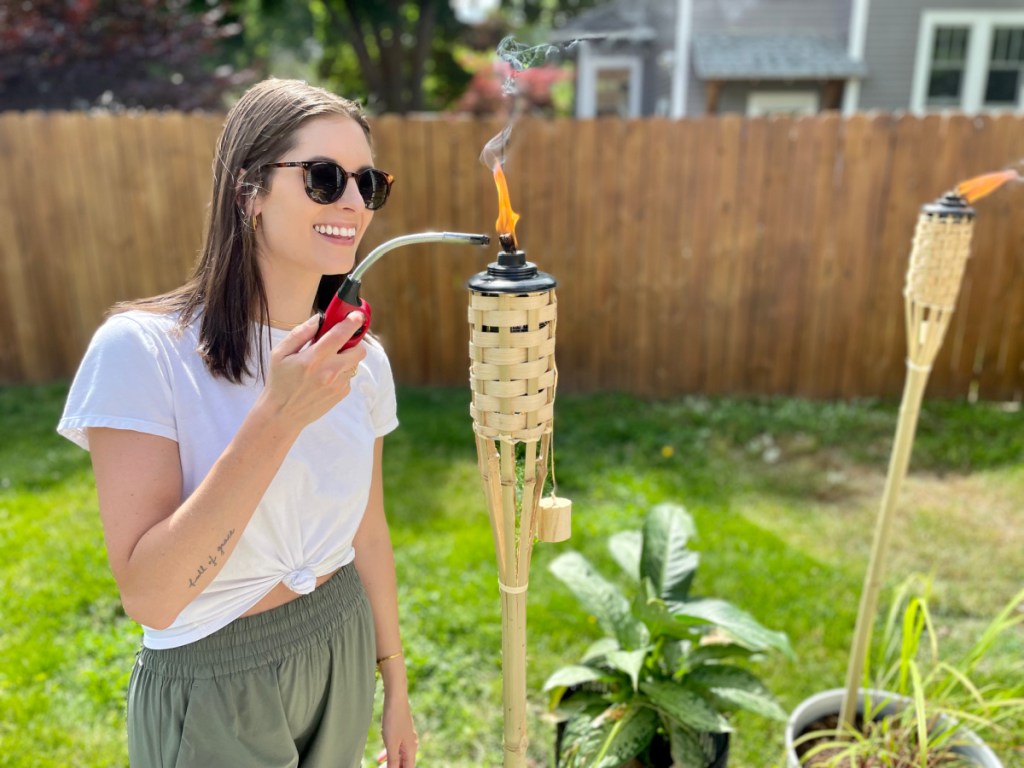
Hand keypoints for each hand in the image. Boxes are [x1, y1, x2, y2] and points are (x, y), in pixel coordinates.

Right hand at [259, 312, 366, 427]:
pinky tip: (324, 378)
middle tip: (341, 342)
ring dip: (345, 358)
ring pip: (354, 363)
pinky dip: (340, 372)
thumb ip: (300, 333)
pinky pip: (348, 376)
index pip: (340, 335)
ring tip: (326, 363)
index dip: (351, 322)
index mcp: (313, 359)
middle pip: (359, 350)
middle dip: (353, 342)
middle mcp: (329, 372)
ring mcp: (338, 384)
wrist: (282, 414)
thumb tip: (319, 319)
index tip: (357, 316)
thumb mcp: (280, 353)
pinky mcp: (341, 393)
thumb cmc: (279, 381)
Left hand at [379, 692, 416, 766]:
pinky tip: (380, 757)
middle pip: (404, 764)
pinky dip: (389, 754)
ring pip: (400, 757)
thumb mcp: (391, 744)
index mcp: (411, 750)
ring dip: (391, 763)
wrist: (396, 700)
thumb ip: (392, 761)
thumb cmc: (394, 721)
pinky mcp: (401, 733)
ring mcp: (406, 739)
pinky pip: (396, 748)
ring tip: (380, 767)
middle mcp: (411, 746)